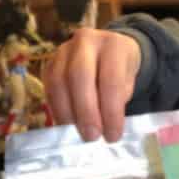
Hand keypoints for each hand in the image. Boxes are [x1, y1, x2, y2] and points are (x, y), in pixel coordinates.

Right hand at [43, 27, 140, 142]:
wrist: (109, 51)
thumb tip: (105, 131)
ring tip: (78, 133)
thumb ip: (117, 102)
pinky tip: (66, 124)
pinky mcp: (50, 62)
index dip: (111, 110)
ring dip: (67, 112)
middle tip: (91, 136)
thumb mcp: (129, 83)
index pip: (111, 78)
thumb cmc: (121, 71)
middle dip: (85, 111)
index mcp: (114, 45)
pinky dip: (56, 108)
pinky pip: (49, 86)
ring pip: (59, 81)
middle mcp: (86, 41)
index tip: (112, 135)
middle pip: (80, 75)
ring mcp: (64, 50)